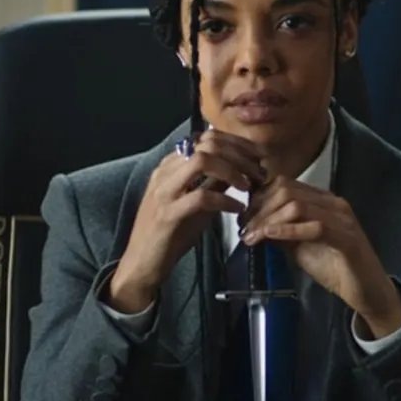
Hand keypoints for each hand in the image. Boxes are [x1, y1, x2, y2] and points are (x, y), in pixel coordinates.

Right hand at [108, 130, 266, 313]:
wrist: (143, 263)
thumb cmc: (171, 233)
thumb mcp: (196, 202)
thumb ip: (213, 183)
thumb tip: (241, 168)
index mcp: (170, 165)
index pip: (206, 138)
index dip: (237, 143)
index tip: (257, 157)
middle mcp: (165, 172)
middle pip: (207, 144)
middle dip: (239, 155)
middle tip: (258, 172)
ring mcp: (164, 191)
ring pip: (202, 161)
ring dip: (232, 170)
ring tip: (248, 187)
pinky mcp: (168, 214)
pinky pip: (202, 197)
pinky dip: (225, 200)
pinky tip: (238, 209)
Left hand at [239, 176, 400, 337]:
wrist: (366, 290)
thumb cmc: (334, 268)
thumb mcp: (298, 247)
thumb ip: (279, 232)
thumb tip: (252, 223)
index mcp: (322, 200)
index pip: (284, 184)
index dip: (258, 198)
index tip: (243, 217)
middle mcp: (332, 203)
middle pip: (286, 190)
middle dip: (260, 209)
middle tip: (245, 229)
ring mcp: (342, 218)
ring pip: (297, 205)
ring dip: (269, 220)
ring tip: (252, 237)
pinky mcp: (347, 238)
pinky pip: (315, 227)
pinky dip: (288, 230)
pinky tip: (270, 236)